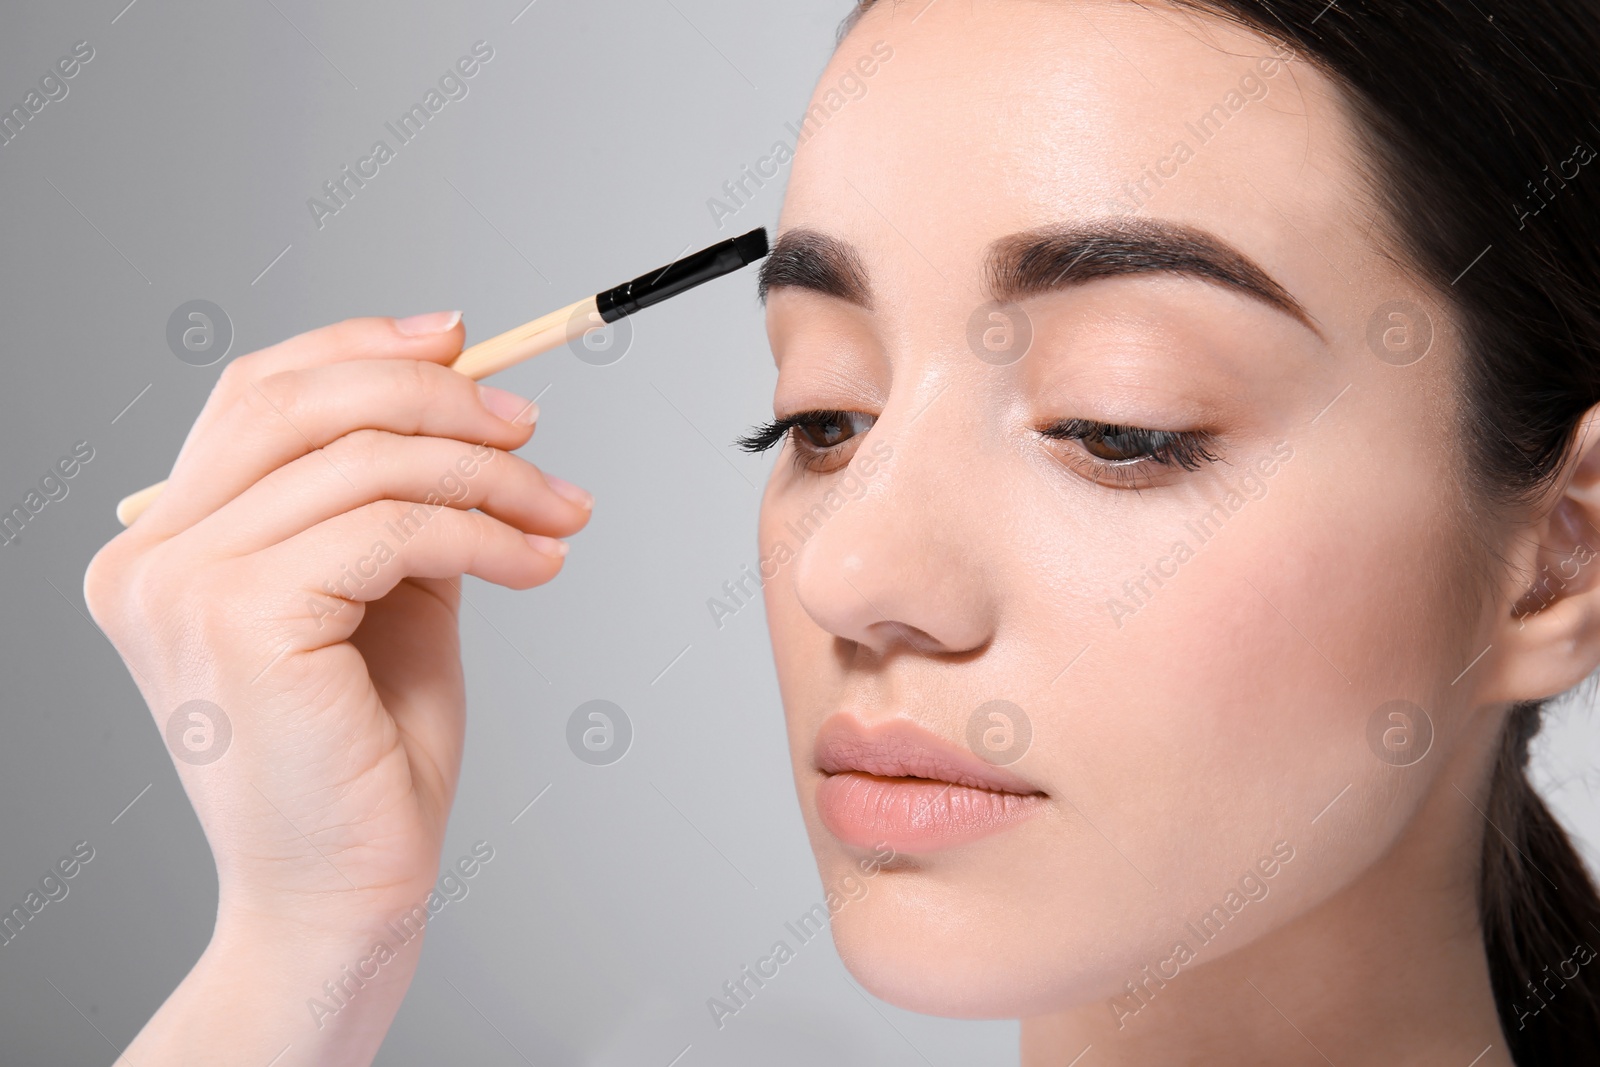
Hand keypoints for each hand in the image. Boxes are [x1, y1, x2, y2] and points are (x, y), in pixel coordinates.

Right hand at [84, 312, 591, 1063]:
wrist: (346, 892)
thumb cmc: (367, 755)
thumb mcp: (385, 595)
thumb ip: (396, 500)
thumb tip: (464, 399)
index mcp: (168, 543)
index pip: (257, 395)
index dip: (359, 348)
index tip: (460, 341)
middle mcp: (152, 555)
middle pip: (301, 402)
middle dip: (436, 398)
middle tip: (531, 427)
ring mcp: (181, 584)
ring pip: (364, 463)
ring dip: (489, 475)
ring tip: (562, 512)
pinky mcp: (238, 617)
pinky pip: (393, 528)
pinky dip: (486, 532)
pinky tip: (538, 564)